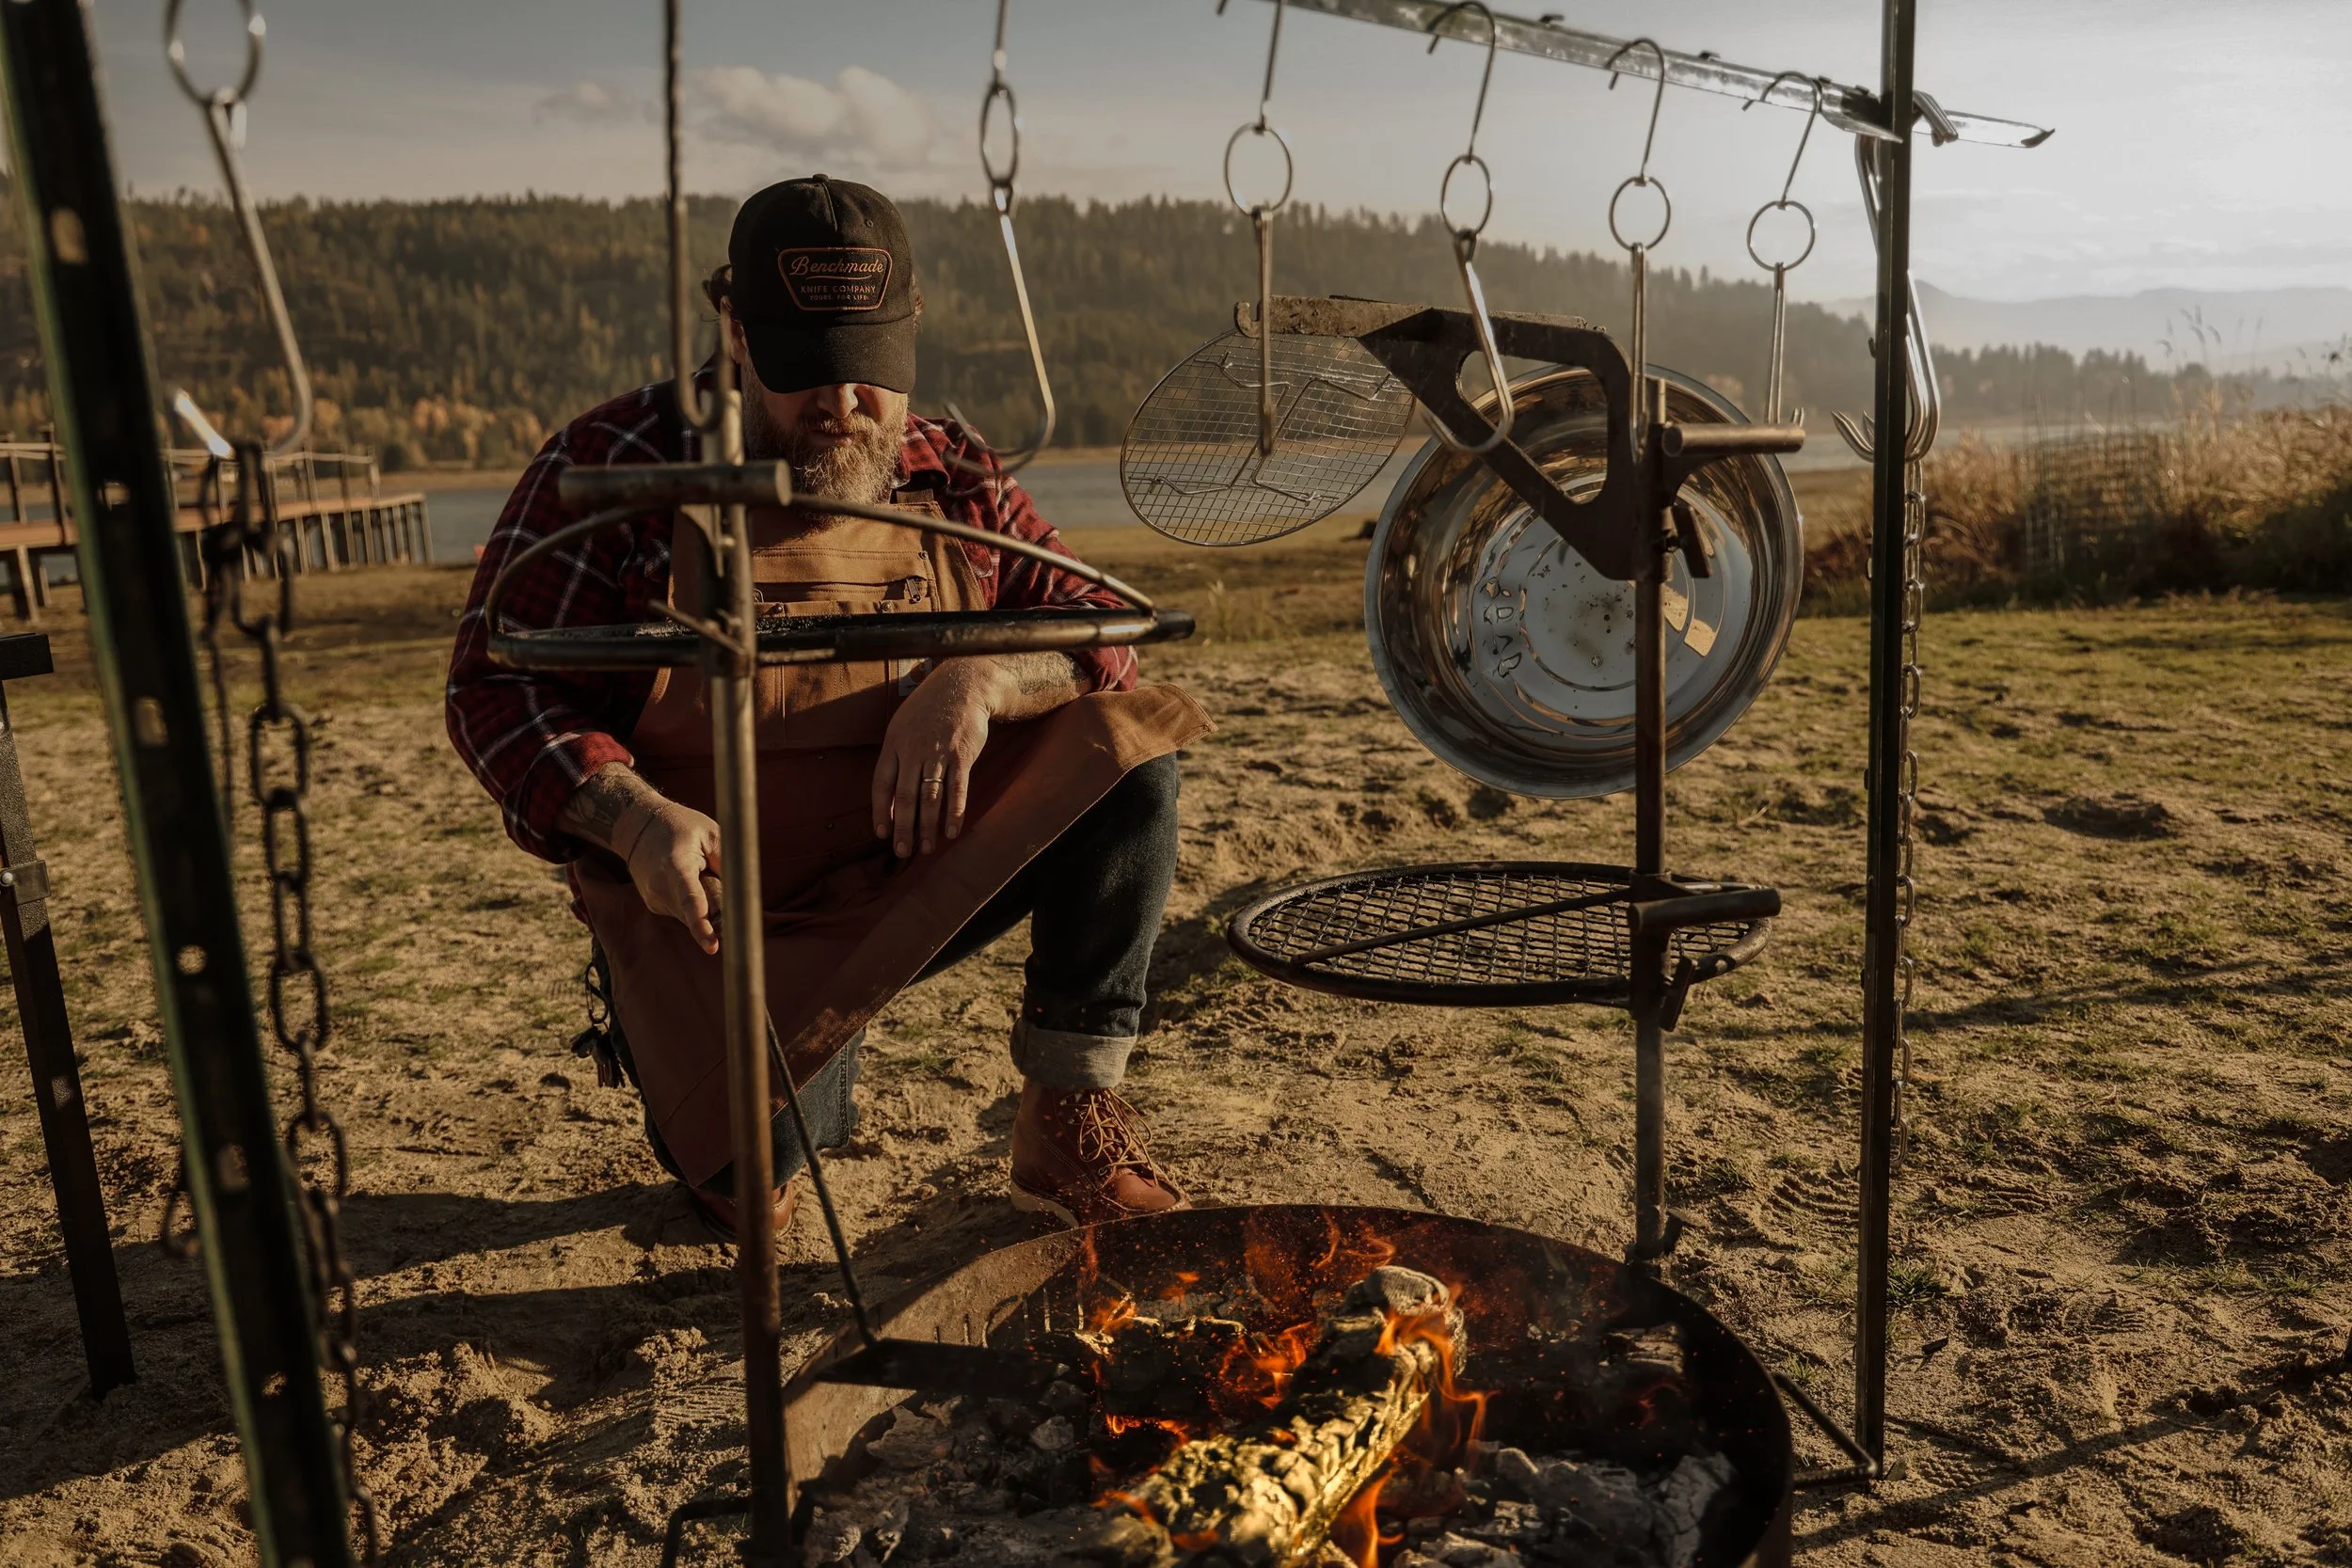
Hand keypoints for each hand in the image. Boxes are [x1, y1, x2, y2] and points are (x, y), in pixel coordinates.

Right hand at [623, 799, 723, 953]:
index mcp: (676, 865)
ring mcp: (655, 899)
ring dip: (704, 905)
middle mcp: (661, 887)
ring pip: (692, 917)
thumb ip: (728, 862)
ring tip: (696, 873)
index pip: (691, 900)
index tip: (712, 946)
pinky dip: (693, 904)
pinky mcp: (655, 906)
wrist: (637, 826)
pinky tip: (687, 881)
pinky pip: (684, 913)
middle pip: (698, 913)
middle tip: (713, 879)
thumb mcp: (711, 833)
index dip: (702, 925)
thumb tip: (743, 894)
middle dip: (716, 909)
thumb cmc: (680, 827)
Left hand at [872, 660, 999, 856]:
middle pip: (904, 796)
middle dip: (903, 828)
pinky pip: (957, 790)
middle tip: (902, 852)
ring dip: (927, 826)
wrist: (962, 687)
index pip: (881, 784)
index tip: (881, 834)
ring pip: (929, 797)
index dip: (880, 811)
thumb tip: (890, 796)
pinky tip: (951, 832)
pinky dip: (953, 813)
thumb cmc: (929, 710)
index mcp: (893, 744)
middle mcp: (912, 750)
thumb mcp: (902, 726)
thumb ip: (895, 758)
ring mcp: (938, 753)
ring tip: (926, 849)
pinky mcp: (962, 755)